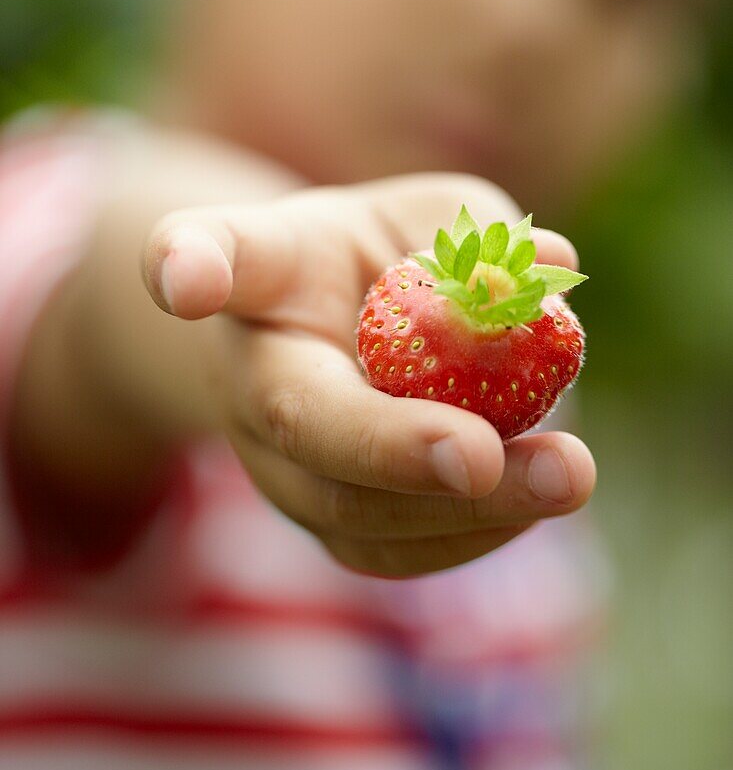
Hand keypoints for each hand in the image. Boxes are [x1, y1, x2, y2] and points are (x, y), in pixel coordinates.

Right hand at [143, 172, 595, 576]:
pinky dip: (470, 533)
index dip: (191, 265)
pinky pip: (388, 550)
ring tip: (566, 478)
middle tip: (481, 455)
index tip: (186, 279)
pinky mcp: (323, 516)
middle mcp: (252, 373)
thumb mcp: (434, 219)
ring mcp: (277, 459)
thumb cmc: (387, 259)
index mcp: (266, 270)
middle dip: (393, 450)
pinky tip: (536, 498)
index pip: (216, 253)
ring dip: (461, 511)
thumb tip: (557, 269)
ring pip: (348, 511)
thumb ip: (485, 238)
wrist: (334, 338)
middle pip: (299, 422)